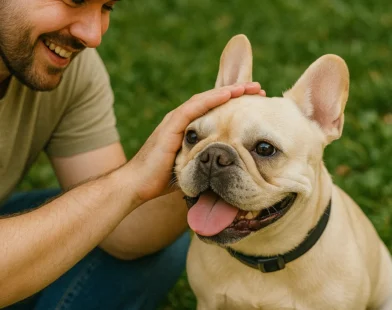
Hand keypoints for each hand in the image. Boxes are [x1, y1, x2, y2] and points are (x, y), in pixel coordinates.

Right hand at [126, 82, 265, 203]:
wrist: (136, 185)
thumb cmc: (159, 179)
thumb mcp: (188, 167)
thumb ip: (202, 161)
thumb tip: (220, 170)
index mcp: (186, 128)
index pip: (213, 109)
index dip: (234, 104)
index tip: (255, 103)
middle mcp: (181, 119)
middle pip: (212, 100)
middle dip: (236, 93)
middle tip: (258, 89)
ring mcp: (175, 121)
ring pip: (205, 99)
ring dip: (228, 91)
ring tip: (249, 87)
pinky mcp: (170, 126)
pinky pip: (194, 108)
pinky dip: (211, 99)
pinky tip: (228, 94)